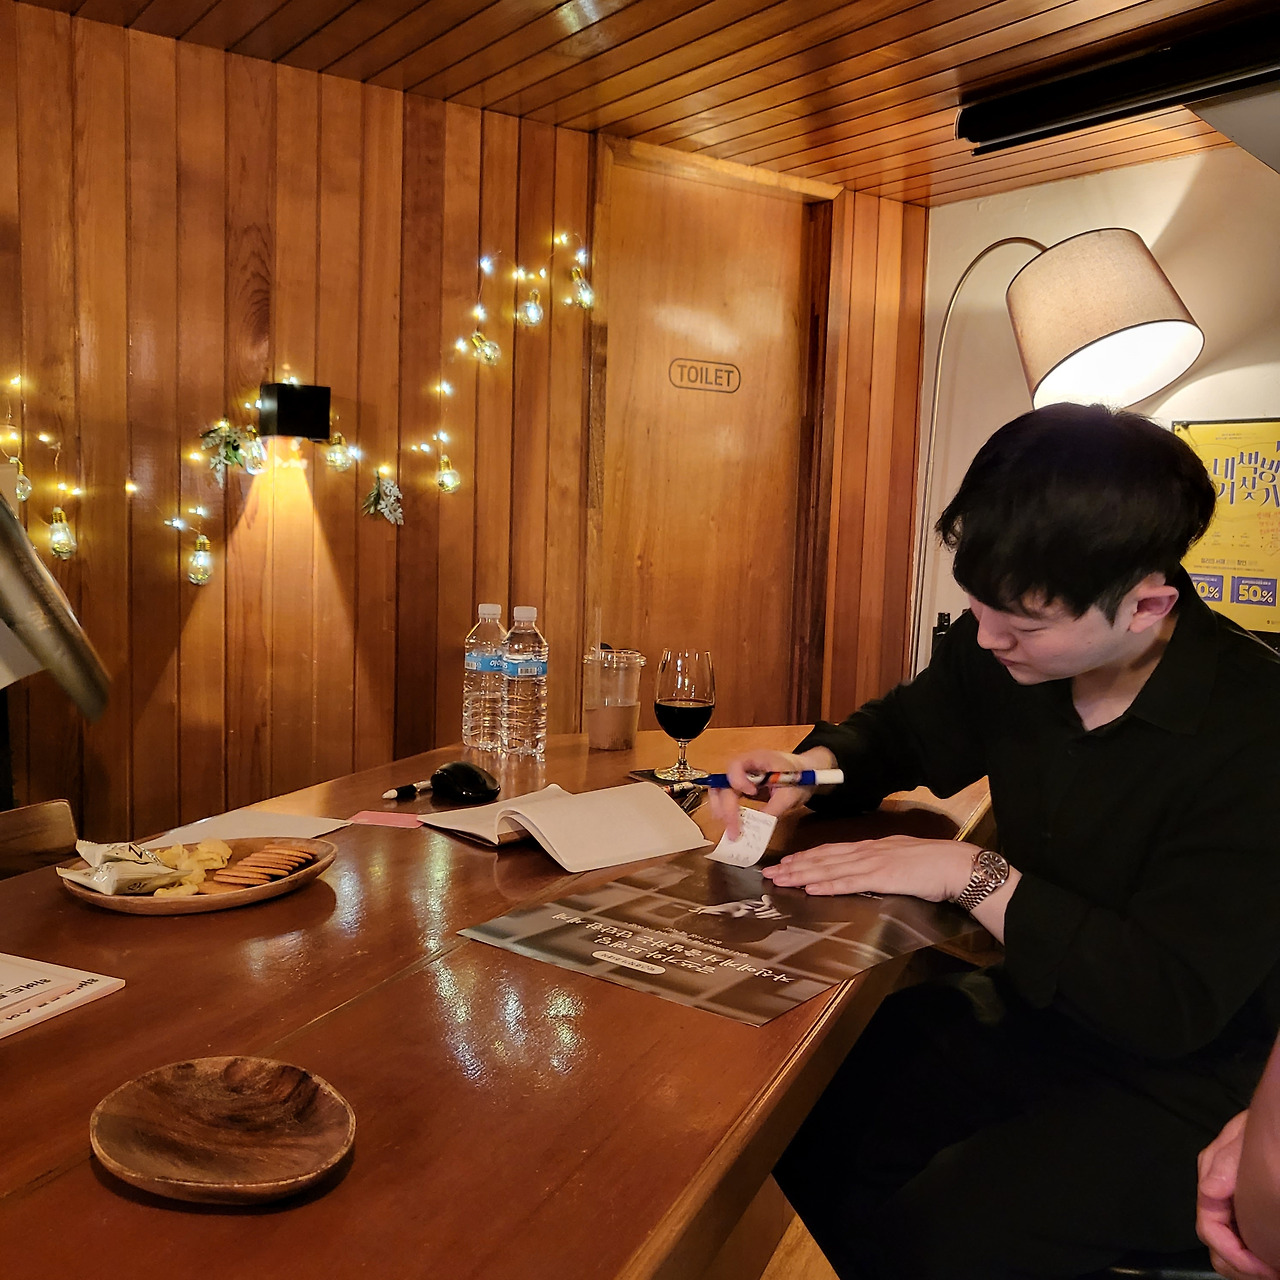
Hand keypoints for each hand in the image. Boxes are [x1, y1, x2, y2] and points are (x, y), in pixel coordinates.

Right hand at [706, 748, 827, 838]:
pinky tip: (733, 826)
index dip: (738, 781)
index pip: (735, 766)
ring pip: (721, 792)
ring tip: (730, 829)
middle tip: (732, 827)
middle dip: (725, 806)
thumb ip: (775, 807)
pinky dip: (728, 813)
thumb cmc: (801, 777)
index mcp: (757, 759)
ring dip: (722, 811)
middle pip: (723, 783)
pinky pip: (729, 800)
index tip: (751, 793)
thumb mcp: (791, 793)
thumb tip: (760, 823)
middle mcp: (744, 767)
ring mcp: (742, 778)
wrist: (807, 774)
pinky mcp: (742, 790)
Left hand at [762, 835, 976, 901]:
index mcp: (872, 847)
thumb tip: (868, 871)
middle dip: (794, 865)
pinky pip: (848, 882)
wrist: (956, 864)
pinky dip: (826, 885)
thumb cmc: (935, 865)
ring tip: (780, 879)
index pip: (831, 850)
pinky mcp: (881, 877)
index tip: (786, 861)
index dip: (807, 856)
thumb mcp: (902, 859)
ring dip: (801, 874)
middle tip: (769, 872)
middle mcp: (867, 851)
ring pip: (829, 868)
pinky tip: (810, 889)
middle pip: (823, 858)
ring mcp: (872, 863)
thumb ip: (883, 863)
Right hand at [1198, 1110, 1279, 1279]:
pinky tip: (1270, 1259)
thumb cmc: (1260, 1131)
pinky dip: (1251, 1258)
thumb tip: (1209, 1191)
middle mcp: (1215, 1198)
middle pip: (1216, 1248)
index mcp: (1211, 1184)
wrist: (1273, 1123)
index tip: (1266, 1268)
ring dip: (1245, 1267)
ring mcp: (1228, 1207)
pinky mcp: (1241, 1212)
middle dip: (1241, 1268)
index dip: (1235, 1255)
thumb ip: (1225, 1162)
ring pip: (1225, 1252)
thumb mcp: (1243, 1139)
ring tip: (1273, 1270)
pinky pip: (1239, 1243)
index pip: (1209, 1230)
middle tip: (1273, 1274)